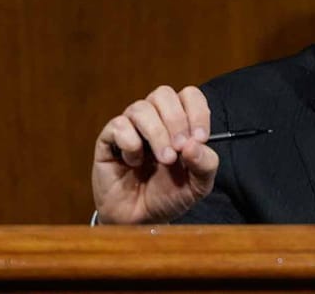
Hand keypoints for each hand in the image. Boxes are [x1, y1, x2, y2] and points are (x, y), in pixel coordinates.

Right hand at [92, 85, 218, 223]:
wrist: (142, 220)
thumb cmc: (170, 196)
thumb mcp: (198, 185)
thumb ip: (206, 163)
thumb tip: (195, 144)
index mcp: (180, 122)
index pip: (189, 96)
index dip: (197, 112)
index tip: (201, 138)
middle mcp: (155, 119)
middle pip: (163, 94)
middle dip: (176, 120)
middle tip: (180, 148)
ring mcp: (131, 127)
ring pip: (141, 108)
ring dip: (156, 133)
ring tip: (165, 159)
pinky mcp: (108, 140)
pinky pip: (118, 125)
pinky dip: (130, 142)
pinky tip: (134, 162)